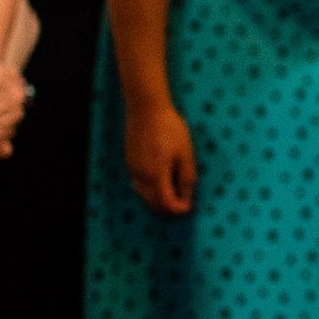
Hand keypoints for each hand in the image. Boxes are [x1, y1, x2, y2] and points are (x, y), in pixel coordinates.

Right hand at [126, 96, 197, 214]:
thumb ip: (187, 178)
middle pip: (153, 204)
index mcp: (156, 175)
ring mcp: (132, 170)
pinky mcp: (129, 163)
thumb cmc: (170, 128)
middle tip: (183, 203)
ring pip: (144, 196)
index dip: (179, 209)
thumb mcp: (185, 153)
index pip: (166, 204)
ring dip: (159, 200)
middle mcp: (141, 176)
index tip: (189, 207)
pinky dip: (150, 190)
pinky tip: (161, 181)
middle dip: (169, 209)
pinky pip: (138, 185)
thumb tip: (188, 199)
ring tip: (174, 192)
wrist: (147, 108)